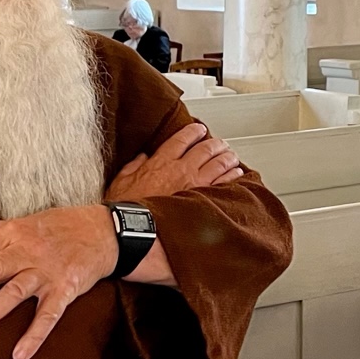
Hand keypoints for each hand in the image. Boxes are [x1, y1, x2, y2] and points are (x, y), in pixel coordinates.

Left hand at [0, 204, 116, 358]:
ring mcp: (48, 272)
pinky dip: (35, 335)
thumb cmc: (61, 226)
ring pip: (15, 293)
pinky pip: (49, 314)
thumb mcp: (28, 221)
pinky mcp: (67, 289)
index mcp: (16, 233)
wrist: (106, 231)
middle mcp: (29, 252)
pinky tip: (19, 355)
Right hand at [106, 122, 242, 200]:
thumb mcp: (122, 181)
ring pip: (219, 163)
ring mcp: (195, 184)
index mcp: (162, 162)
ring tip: (232, 156)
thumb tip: (141, 158)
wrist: (136, 228)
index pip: (182, 139)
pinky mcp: (203, 200)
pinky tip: (237, 175)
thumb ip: (133, 166)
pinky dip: (232, 176)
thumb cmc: (127, 207)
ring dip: (228, 157)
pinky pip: (224, 183)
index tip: (200, 130)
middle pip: (206, 149)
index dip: (194, 131)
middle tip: (221, 144)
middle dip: (216, 144)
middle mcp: (181, 169)